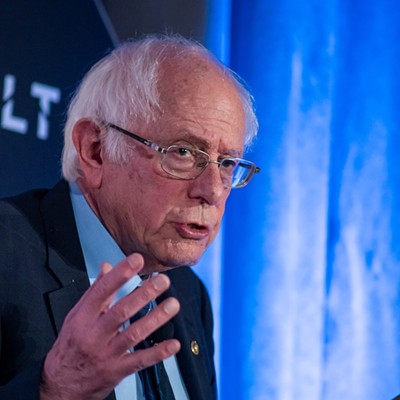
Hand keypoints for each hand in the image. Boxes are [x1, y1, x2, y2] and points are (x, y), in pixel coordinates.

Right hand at [40, 253, 179, 399]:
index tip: (136, 260)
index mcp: (83, 317)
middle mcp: (94, 334)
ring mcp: (106, 353)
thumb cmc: (70, 347)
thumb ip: (95, 292)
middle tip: (162, 281)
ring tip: (172, 305)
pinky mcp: (117, 370)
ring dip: (156, 318)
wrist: (61, 385)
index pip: (102, 291)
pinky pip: (140, 361)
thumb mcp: (76, 316)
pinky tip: (173, 344)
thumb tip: (107, 267)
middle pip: (121, 311)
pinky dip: (158, 352)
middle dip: (144, 294)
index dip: (120, 274)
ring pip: (134, 334)